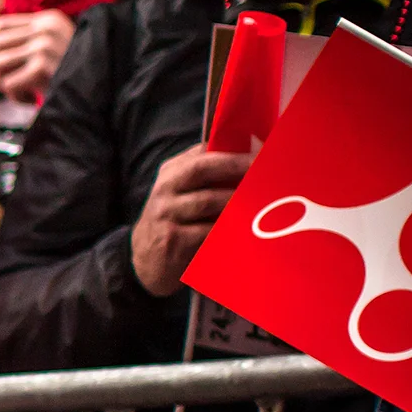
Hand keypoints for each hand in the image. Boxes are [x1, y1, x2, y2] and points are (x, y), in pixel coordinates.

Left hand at [0, 9, 73, 101]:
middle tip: (10, 85)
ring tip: (24, 92)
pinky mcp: (43, 66)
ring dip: (4, 85)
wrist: (103, 92)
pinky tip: (31, 99)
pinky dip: (14, 97)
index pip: (0, 24)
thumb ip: (23, 44)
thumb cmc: (73, 75)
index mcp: (48, 19)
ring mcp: (45, 45)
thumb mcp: (50, 50)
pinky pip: (7, 84)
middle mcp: (46, 28)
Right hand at [132, 143, 249, 296]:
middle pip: (199, 168)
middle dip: (235, 165)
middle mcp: (165, 189)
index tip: (262, 152)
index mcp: (171, 173)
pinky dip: (229, 229)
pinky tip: (247, 229)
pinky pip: (207, 231)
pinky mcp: (172, 240)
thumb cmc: (176, 224)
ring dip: (237, 200)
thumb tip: (254, 163)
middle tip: (265, 169)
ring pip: (207, 200)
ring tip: (263, 200)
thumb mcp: (183, 196)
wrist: (147, 261)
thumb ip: (209, 179)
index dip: (233, 150)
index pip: (201, 152)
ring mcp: (165, 214)